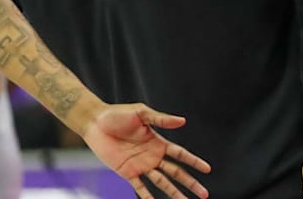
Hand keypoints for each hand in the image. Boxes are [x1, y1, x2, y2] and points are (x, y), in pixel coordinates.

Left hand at [82, 103, 209, 198]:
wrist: (94, 122)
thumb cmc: (117, 114)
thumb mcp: (140, 113)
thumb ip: (160, 119)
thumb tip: (183, 121)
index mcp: (157, 142)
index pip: (180, 154)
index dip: (193, 161)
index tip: (207, 169)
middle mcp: (152, 156)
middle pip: (176, 172)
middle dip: (190, 182)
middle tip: (205, 194)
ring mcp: (140, 165)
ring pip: (162, 182)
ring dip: (174, 192)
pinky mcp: (127, 171)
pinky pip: (139, 187)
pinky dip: (147, 196)